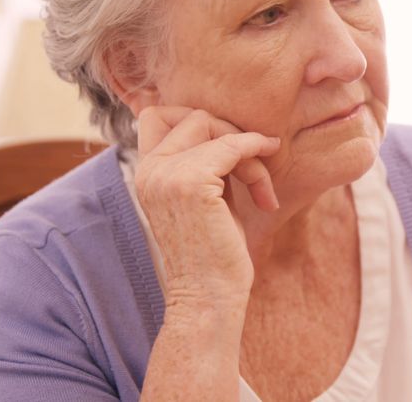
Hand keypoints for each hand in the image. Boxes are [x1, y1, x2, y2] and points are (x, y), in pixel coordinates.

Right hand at [135, 106, 279, 305]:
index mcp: (145, 172)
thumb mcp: (207, 196)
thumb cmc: (215, 252)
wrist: (209, 297)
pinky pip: (232, 146)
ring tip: (262, 192)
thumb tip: (232, 126)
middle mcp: (148, 169)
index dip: (198, 121)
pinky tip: (266, 189)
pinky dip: (255, 155)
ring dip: (249, 154)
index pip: (159, 115)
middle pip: (194, 116)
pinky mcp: (189, 182)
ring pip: (215, 127)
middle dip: (232, 136)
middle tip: (255, 173)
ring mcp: (165, 174)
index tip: (231, 149)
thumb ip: (208, 162)